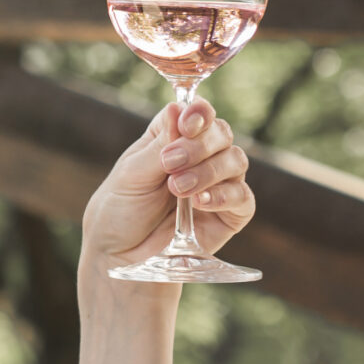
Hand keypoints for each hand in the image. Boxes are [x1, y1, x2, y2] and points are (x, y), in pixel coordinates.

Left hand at [81, 96, 254, 273]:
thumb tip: (178, 108)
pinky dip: (224, 195)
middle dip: (199, 145)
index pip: (196, 114)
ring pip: (236, 161)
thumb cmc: (120, 211)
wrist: (120, 255)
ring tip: (177, 189)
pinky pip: (242, 197)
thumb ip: (159, 146)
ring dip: (208, 171)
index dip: (198, 113)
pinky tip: (200, 202)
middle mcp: (199, 157)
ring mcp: (217, 184)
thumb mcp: (131, 175)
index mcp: (171, 140)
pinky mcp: (229, 214)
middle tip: (170, 164)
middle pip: (221, 134)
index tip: (188, 123)